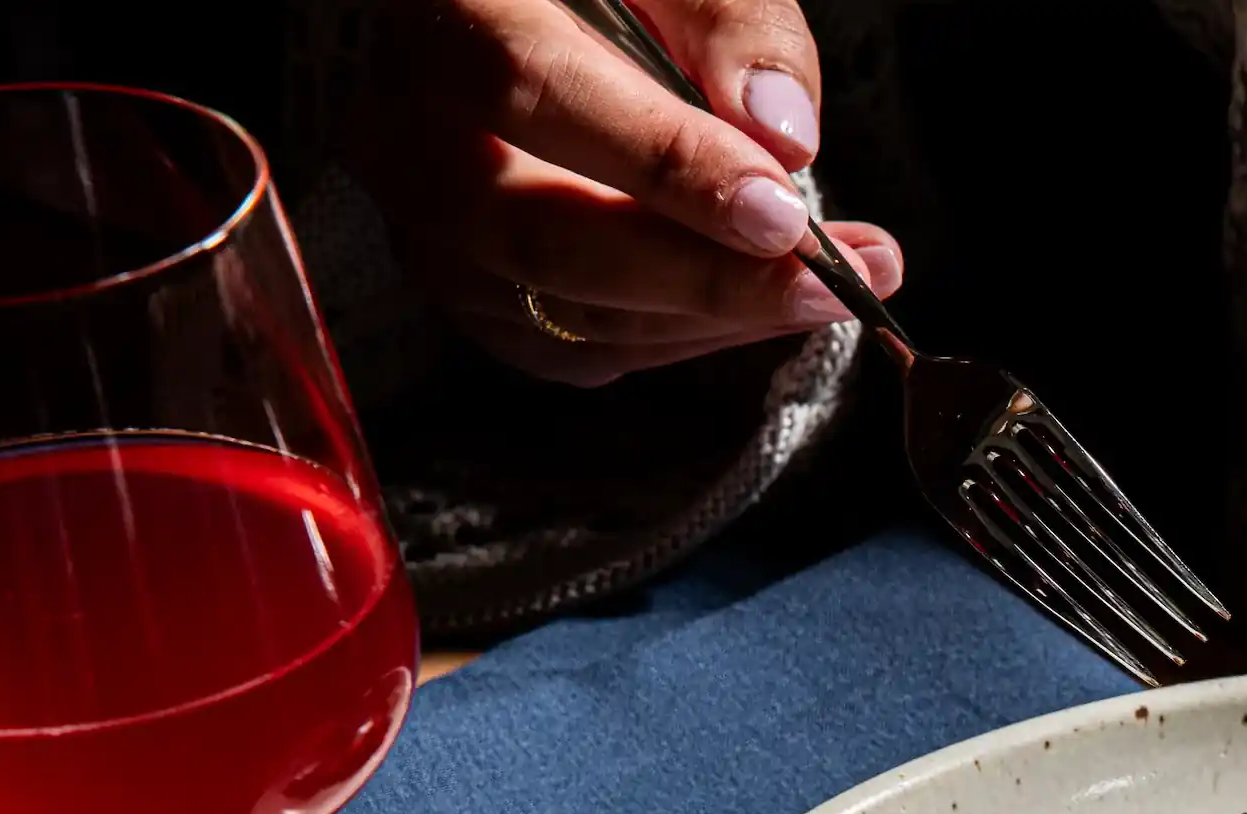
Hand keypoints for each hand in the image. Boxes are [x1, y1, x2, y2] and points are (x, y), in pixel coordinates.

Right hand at [360, 0, 902, 386]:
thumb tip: (781, 130)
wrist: (538, 25)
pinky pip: (580, 348)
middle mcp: (407, 132)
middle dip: (708, 278)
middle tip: (832, 283)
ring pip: (567, 312)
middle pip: (543, 237)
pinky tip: (764, 303)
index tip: (780, 214)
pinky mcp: (471, 295)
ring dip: (719, 317)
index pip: (534, 92)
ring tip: (838, 288)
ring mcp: (427, 227)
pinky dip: (685, 336)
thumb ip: (728, 22)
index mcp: (444, 15)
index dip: (665, 165)